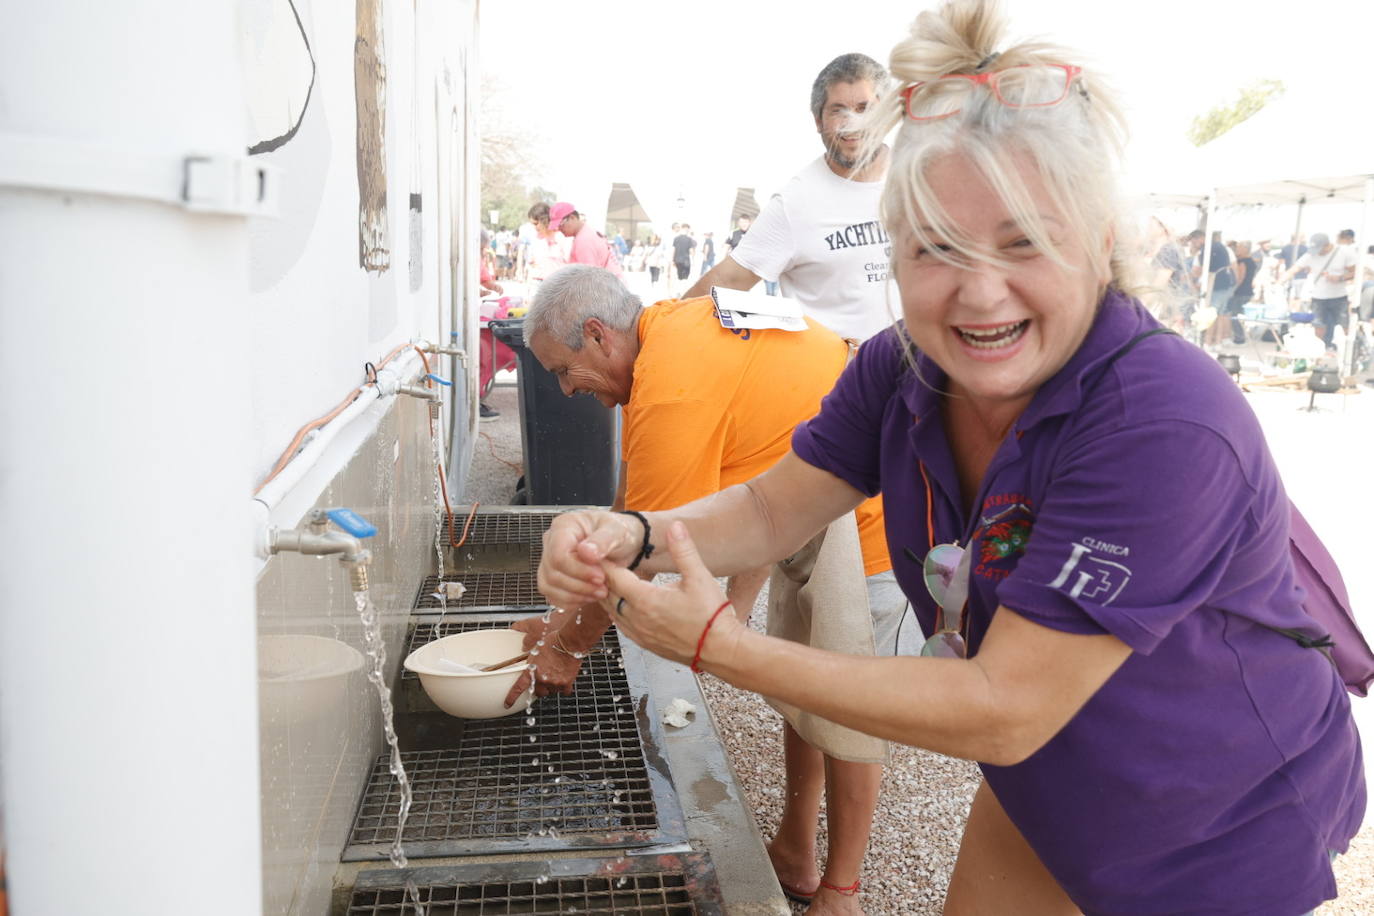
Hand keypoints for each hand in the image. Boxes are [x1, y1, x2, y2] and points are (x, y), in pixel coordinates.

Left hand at [503, 616, 583, 706]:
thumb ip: (531, 658)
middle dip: (540, 687)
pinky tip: (564, 679)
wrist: (569, 642)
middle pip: (538, 692)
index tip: (508, 704)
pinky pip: (564, 691)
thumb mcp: (536, 647)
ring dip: (552, 686)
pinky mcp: (566, 683)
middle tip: (544, 679)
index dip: (511, 698)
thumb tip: (528, 657)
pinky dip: (563, 687)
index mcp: (531, 670)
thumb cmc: (553, 641)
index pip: (518, 687)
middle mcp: (541, 679)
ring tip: (556, 674)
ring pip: (551, 691)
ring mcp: (554, 683)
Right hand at [538, 510, 646, 607]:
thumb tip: (585, 552)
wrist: (622, 544)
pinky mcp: (552, 576)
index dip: (577, 570)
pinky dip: (571, 601)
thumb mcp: (617, 531)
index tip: (600, 576)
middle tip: (603, 587)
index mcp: (564, 526)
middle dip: (579, 585)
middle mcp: (551, 542)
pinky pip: (552, 595)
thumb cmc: (618, 533)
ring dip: (575, 595)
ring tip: (599, 593)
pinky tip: (589, 596)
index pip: (558, 554)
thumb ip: (603, 540)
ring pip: (548, 586)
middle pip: (552, 572)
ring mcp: (549, 560)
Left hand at [604, 521, 738, 666]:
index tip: (596, 552)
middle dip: (600, 578)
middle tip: (595, 564)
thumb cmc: (712, 615)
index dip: (604, 564)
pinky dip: (615, 612)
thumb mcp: (699, 577)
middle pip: (607, 594)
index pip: (614, 578)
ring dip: (607, 596)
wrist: (721, 650)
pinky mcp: (645, 644)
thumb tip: (675, 526)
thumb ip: (683, 550)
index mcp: (646, 600)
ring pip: (611, 612)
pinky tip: (619, 606)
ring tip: (604, 581)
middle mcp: (637, 618)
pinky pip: (620, 625)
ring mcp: (640, 634)